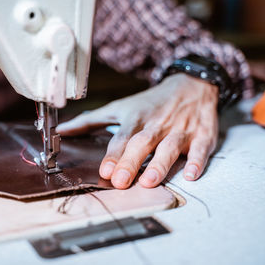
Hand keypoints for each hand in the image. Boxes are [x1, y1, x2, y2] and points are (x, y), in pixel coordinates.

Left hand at [57, 73, 218, 188]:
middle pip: (143, 143)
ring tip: (149, 181)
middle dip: (131, 162)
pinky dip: (198, 161)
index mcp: (136, 118)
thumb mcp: (120, 107)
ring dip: (160, 164)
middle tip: (121, 181)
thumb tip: (63, 130)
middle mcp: (156, 124)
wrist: (190, 84)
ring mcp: (180, 130)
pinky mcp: (201, 134)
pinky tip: (191, 175)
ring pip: (170, 147)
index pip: (122, 137)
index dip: (113, 154)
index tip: (105, 171)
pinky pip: (201, 148)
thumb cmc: (150, 102)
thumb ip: (91, 120)